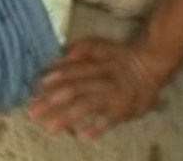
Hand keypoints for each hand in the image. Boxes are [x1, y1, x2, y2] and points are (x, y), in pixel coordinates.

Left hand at [26, 38, 165, 139]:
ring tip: (50, 128)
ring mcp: (111, 95)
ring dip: (67, 117)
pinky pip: (108, 120)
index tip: (36, 89)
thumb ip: (79, 50)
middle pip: (72, 90)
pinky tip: (82, 136)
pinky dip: (96, 127)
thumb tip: (57, 59)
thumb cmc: (118, 57)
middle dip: (51, 102)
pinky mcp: (122, 110)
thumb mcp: (98, 46)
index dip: (53, 79)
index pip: (70, 72)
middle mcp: (99, 79)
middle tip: (32, 112)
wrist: (150, 66)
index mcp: (92, 64)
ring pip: (86, 106)